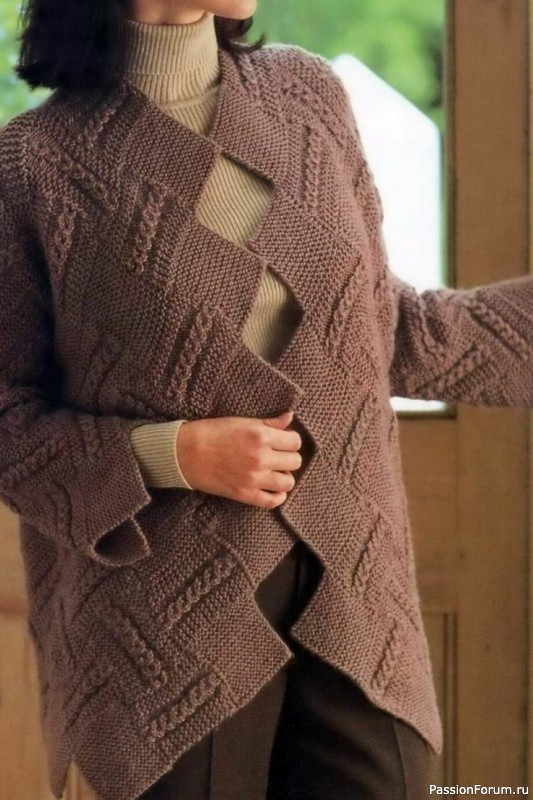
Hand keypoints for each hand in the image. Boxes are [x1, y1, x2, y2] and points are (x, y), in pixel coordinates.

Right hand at [176, 410, 302, 507]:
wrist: (186, 453)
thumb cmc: (213, 433)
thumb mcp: (242, 422)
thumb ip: (270, 422)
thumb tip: (290, 417)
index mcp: (261, 436)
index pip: (295, 441)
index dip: (290, 440)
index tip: (283, 441)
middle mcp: (260, 458)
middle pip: (295, 461)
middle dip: (289, 457)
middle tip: (277, 455)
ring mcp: (253, 478)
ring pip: (288, 482)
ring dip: (284, 476)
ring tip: (275, 471)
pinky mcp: (245, 494)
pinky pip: (273, 501)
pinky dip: (277, 496)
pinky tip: (272, 488)